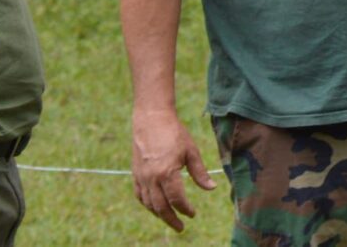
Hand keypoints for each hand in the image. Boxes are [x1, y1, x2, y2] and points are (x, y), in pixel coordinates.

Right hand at [130, 108, 216, 230]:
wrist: (151, 119)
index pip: (176, 200)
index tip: (192, 214)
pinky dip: (147, 204)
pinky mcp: (135, 173)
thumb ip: (200, 172)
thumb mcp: (191, 151)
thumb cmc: (174, 133)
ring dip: (159, 214)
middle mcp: (152, 178)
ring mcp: (141, 176)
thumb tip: (211, 188)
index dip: (185, 209)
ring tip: (170, 218)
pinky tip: (154, 206)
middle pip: (160, 207)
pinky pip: (140, 195)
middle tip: (181, 227)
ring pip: (148, 204)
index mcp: (167, 173)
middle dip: (171, 219)